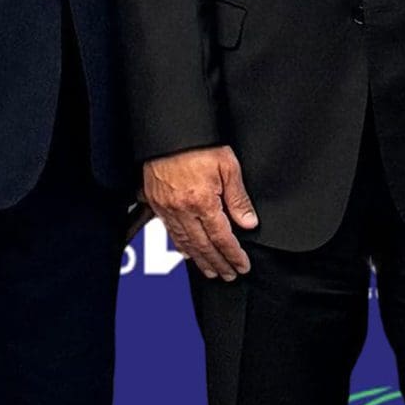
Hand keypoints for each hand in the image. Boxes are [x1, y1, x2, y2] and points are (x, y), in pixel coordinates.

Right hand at [142, 145, 258, 278]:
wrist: (169, 129)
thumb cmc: (198, 142)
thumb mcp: (228, 166)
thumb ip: (238, 198)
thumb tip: (248, 222)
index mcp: (202, 201)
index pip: (221, 237)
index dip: (232, 254)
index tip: (241, 265)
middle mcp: (181, 208)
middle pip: (202, 245)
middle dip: (217, 262)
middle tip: (228, 275)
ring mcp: (166, 207)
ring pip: (184, 241)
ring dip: (199, 259)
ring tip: (210, 270)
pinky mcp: (155, 201)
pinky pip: (169, 230)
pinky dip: (180, 244)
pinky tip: (187, 251)